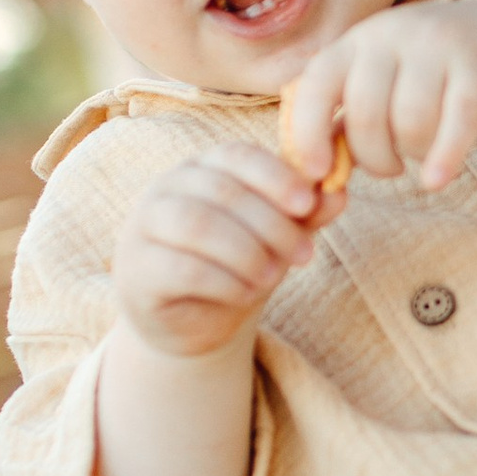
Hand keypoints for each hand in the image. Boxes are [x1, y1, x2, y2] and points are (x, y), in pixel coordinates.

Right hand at [111, 142, 337, 357]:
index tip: (308, 203)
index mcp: (202, 168)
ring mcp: (144, 228)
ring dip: (247, 252)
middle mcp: (166, 188)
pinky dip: (225, 282)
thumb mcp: (276, 237)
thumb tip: (339, 194)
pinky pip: (184, 268)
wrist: (191, 321)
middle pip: (222, 191)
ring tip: (274, 276)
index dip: (275, 175)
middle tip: (306, 255)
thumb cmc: (236, 265)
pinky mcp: (137, 271)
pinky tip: (247, 294)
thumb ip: (303, 214)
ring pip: (198, 224)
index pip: (236, 155)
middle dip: (272, 224)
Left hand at [283, 0, 476, 195]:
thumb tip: (314, 172)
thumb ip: (348, 118)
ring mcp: (440, 46)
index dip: (308, 131)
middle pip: (365, 112)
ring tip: (421, 156)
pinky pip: (456, 122)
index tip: (316, 172)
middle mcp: (395, 33)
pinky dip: (444, 158)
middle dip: (373, 157)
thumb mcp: (386, 82)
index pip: (318, 83)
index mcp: (361, 39)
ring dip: (413, 155)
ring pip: (410, 121)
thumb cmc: (435, 77)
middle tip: (390, 168)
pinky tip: (439, 180)